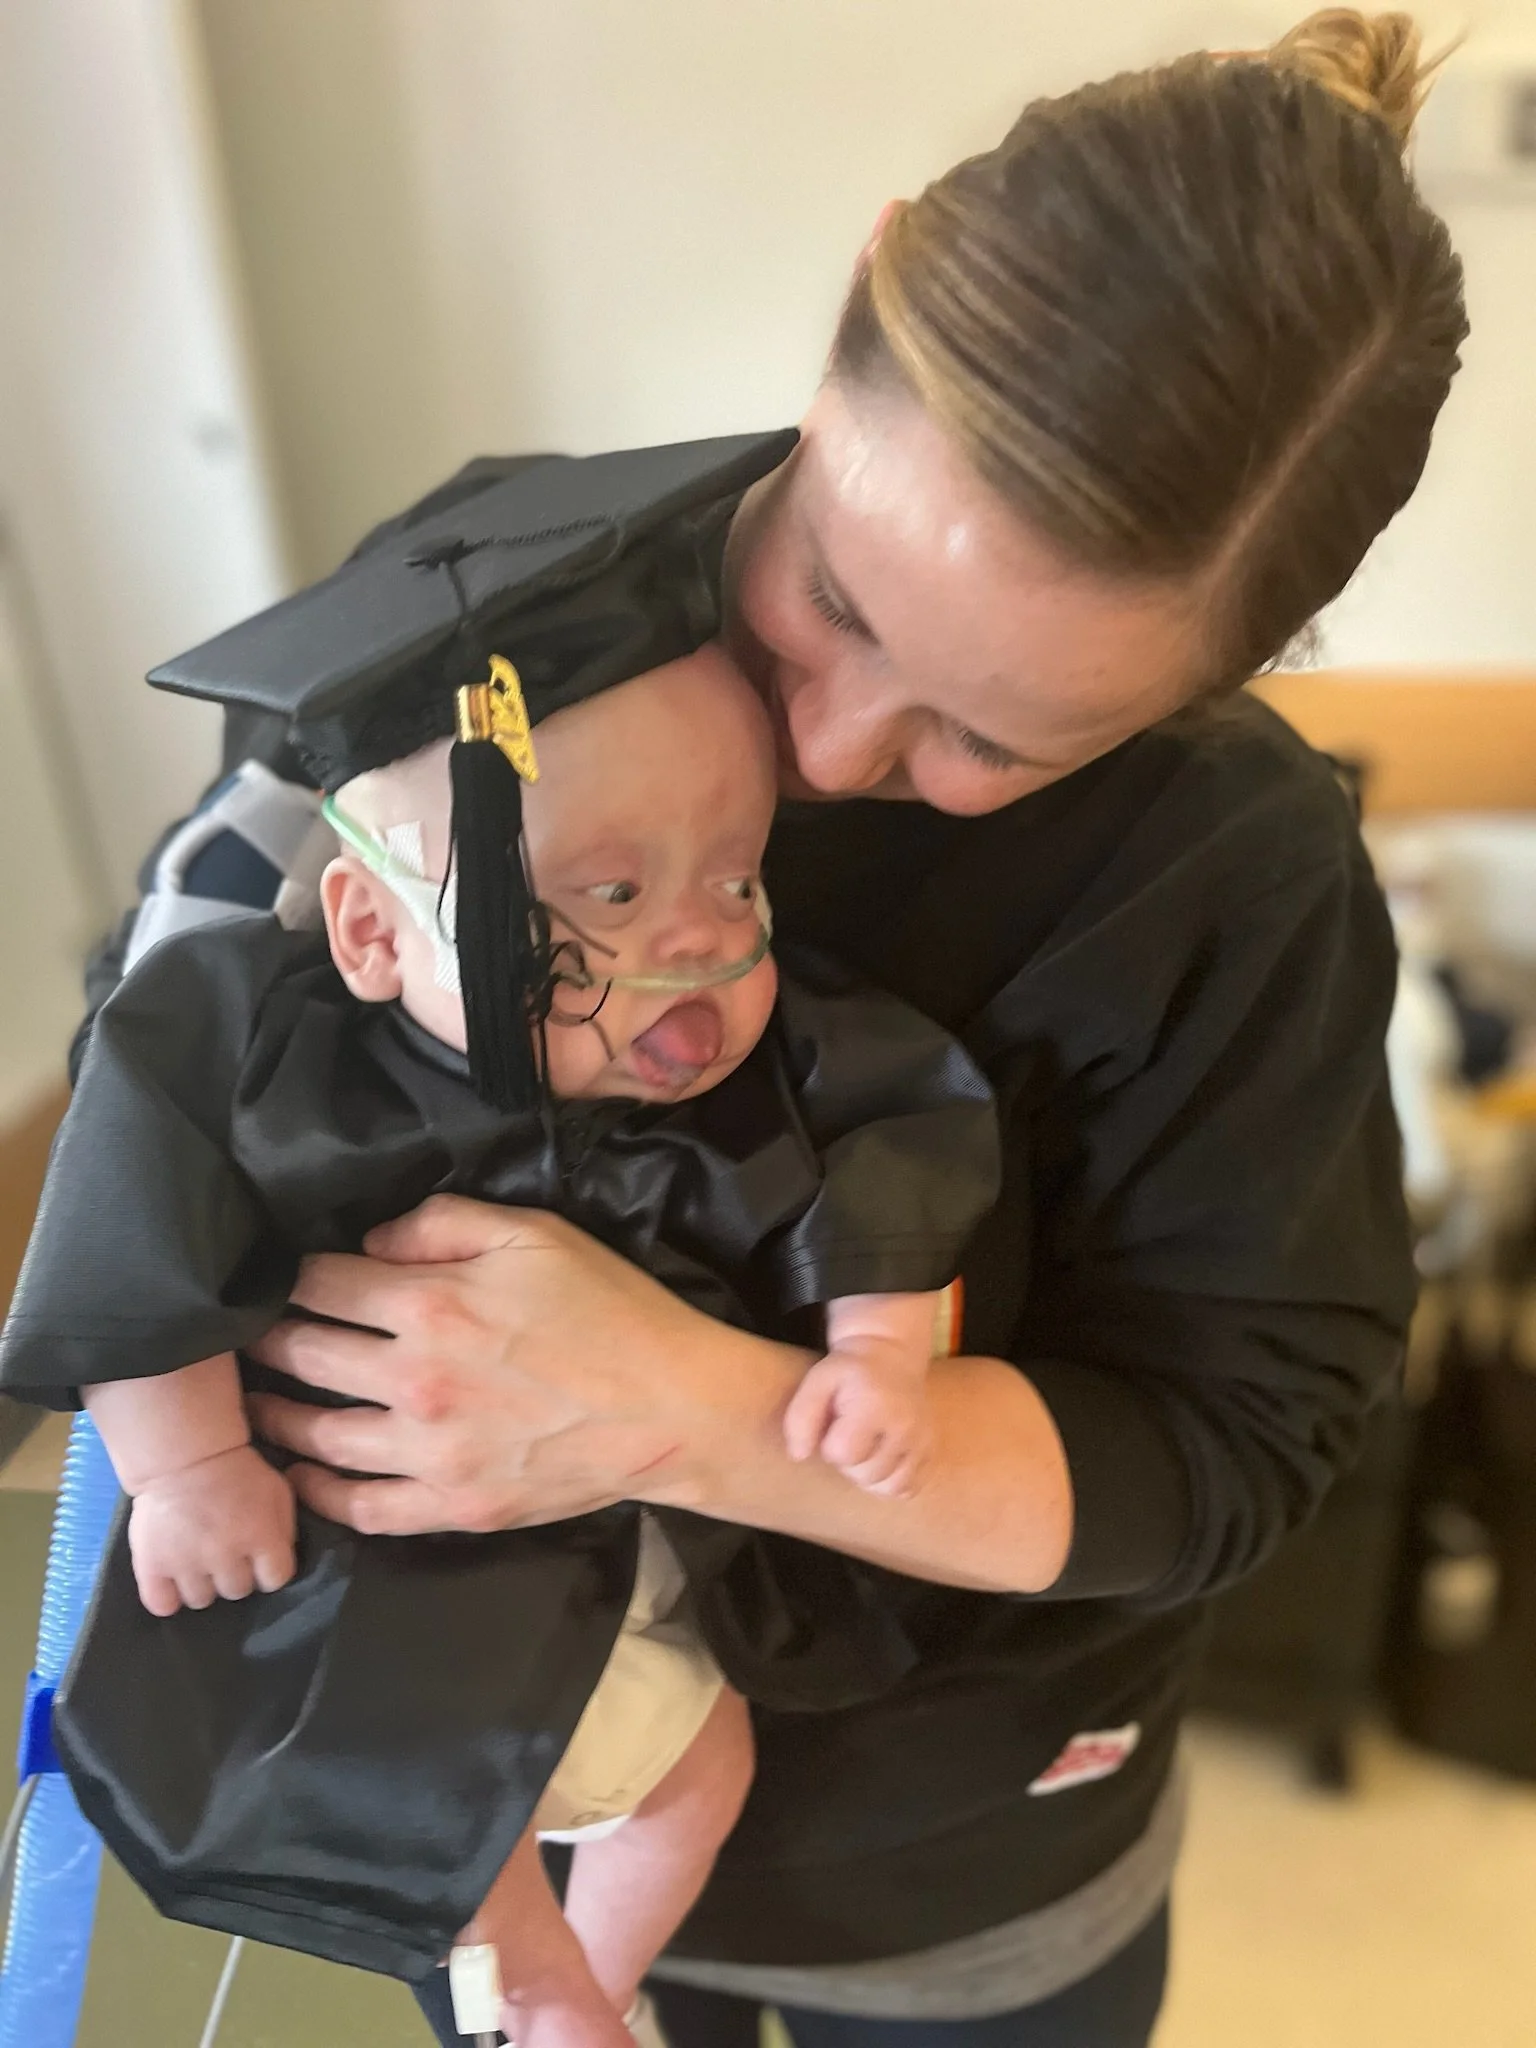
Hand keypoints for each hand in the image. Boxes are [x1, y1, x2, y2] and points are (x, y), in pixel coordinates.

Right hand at [127, 1444, 296, 1616]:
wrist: (183, 1455)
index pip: (276, 1580)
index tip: (258, 1559)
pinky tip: (171, 1584)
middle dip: (235, 1575)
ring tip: (197, 1564)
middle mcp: (225, 1555)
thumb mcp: (277, 1490)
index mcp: (261, 1536)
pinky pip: (162, 1605)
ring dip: (203, 1585)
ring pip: (201, 1600)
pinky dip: (167, 1599)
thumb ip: (284, 1528)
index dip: (269, 1571)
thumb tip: (281, 1558)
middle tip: (225, 1554)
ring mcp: (187, 1563)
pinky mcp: (153, 1565)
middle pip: (237, 1591)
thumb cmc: (237, 1471)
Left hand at [246, 1196, 737, 1538]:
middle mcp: (413, 1381)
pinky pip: (360, 1507)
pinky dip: (316, 1492)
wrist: (673, 1409)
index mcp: (429, 1305)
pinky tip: (299, 1475)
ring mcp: (429, 1454)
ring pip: (316, 1435)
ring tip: (254, 1404)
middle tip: (247, 1336)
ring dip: (273, 1416)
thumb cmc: (610, 1310)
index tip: (277, 1276)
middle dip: (266, 1340)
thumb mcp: (534, 1233)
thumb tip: (371, 1240)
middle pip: (305, 1355)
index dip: (290, 1275)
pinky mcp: (451, 1508)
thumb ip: (442, 1223)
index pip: (322, 1283)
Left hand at [783, 1342, 933, 1497]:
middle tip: (850, 1433)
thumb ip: (800, 1416)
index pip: (843, 1455)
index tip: (834, 1424)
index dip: (830, 1445)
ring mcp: (923, 1440)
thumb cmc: (848, 1373)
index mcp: (875, 1406)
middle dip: (849, 1460)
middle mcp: (905, 1426)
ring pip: (888, 1487)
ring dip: (868, 1473)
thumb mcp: (818, 1380)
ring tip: (866, 1445)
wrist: (891, 1357)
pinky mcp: (931, 1451)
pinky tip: (882, 1457)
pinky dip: (890, 1481)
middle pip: (866, 1474)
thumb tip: (799, 1456)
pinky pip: (907, 1488)